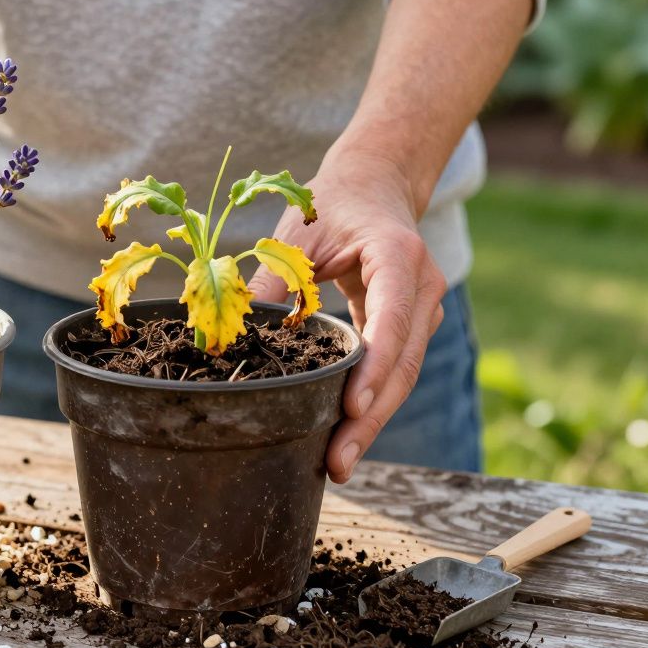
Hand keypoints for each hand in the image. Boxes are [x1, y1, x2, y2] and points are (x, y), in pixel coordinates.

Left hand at [247, 148, 446, 483]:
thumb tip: (225, 336)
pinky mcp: (411, 328)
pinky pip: (394, 371)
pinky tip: (345, 437)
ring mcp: (422, 310)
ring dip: (372, 421)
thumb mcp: (294, 235)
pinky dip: (372, 404)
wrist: (376, 184)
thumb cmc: (332, 205)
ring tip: (339, 462)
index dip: (374, 366)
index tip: (353, 407)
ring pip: (402, 376)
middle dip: (370, 417)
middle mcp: (421, 287)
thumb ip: (268, 284)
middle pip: (402, 363)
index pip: (391, 318)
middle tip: (339, 461)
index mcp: (397, 255)